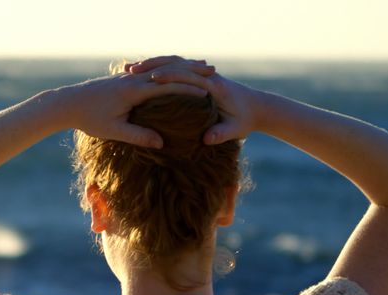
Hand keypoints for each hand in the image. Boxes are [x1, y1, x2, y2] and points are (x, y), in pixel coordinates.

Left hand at [58, 58, 215, 147]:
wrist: (68, 103)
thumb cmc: (90, 119)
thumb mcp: (114, 130)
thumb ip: (139, 135)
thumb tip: (162, 143)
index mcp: (133, 91)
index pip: (168, 85)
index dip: (189, 88)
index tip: (208, 92)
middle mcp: (133, 79)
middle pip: (168, 72)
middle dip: (191, 72)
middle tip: (213, 72)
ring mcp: (128, 76)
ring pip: (159, 69)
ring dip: (180, 69)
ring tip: (199, 68)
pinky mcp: (123, 78)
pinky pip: (150, 72)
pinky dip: (165, 71)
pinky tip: (172, 75)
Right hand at [138, 58, 264, 143]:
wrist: (258, 107)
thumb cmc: (246, 119)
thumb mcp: (236, 129)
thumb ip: (222, 133)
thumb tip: (207, 139)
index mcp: (214, 85)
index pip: (187, 75)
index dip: (168, 75)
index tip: (149, 78)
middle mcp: (206, 75)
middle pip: (175, 63)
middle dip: (153, 64)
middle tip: (129, 69)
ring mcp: (201, 75)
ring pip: (173, 62)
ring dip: (152, 64)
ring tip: (130, 69)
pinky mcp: (198, 79)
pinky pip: (174, 69)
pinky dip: (158, 69)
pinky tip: (141, 74)